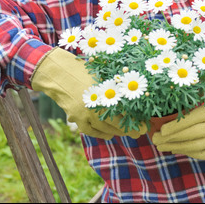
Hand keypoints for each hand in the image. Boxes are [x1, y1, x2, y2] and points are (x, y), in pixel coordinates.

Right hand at [32, 47, 146, 138]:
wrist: (59, 72)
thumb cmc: (84, 69)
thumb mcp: (102, 74)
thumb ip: (116, 85)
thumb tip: (134, 95)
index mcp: (105, 92)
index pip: (125, 110)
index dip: (136, 120)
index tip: (145, 125)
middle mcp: (96, 104)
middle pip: (117, 122)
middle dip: (129, 129)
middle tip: (139, 132)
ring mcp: (85, 113)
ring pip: (105, 129)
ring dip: (116, 132)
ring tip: (125, 132)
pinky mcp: (76, 117)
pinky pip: (90, 131)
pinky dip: (101, 134)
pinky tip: (108, 134)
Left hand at [152, 94, 204, 159]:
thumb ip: (196, 93)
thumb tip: (175, 89)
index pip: (188, 120)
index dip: (174, 127)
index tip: (161, 129)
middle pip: (188, 135)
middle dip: (170, 139)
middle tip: (155, 139)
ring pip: (193, 147)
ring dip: (175, 148)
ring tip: (161, 146)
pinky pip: (199, 153)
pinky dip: (186, 152)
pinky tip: (175, 149)